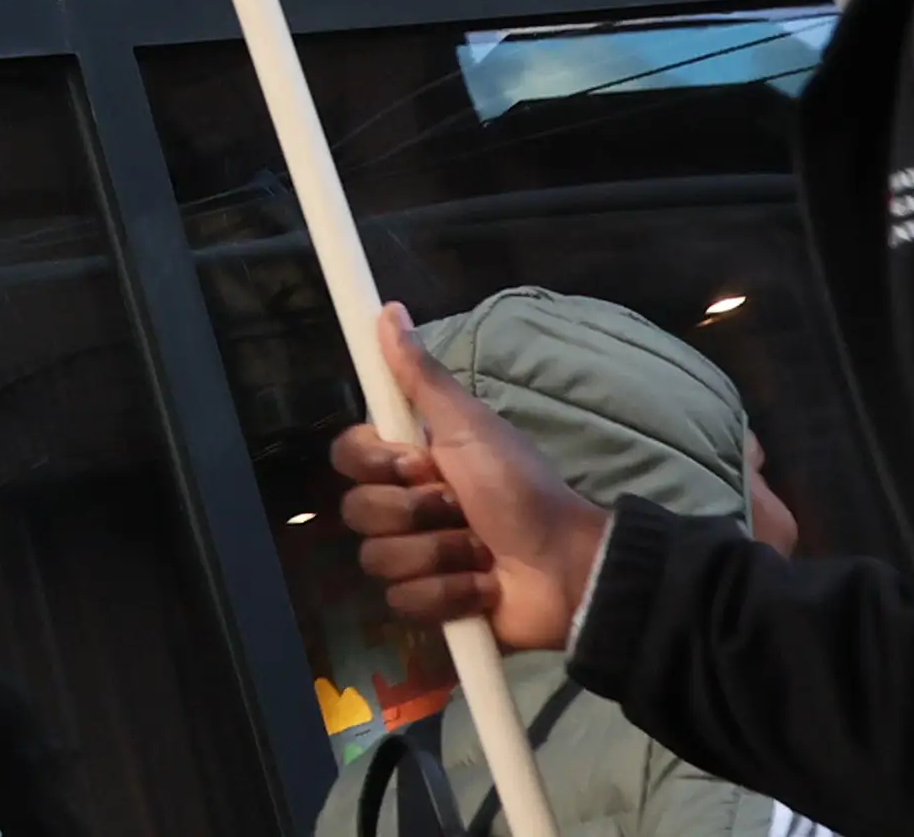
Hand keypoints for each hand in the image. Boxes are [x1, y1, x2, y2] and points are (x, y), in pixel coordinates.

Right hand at [332, 305, 607, 652]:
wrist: (567, 564)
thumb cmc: (520, 487)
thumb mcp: (470, 425)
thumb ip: (421, 375)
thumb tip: (389, 309)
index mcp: (407, 463)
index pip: (346, 457)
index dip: (378, 464)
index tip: (421, 462)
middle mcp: (403, 508)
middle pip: (358, 512)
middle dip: (418, 513)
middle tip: (462, 509)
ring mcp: (414, 558)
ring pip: (378, 560)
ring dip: (440, 555)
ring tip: (481, 553)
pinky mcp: (431, 605)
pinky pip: (405, 602)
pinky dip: (451, 593)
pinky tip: (483, 586)